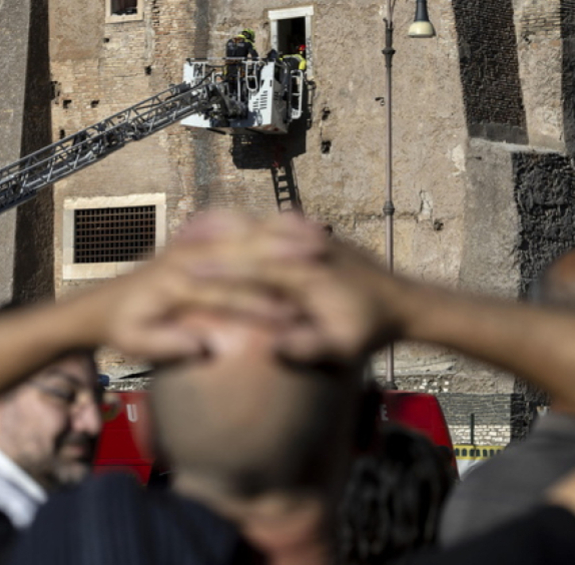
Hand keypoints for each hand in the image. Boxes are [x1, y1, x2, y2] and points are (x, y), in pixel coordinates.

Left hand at [80, 211, 326, 361]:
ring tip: (319, 237)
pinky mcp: (196, 237)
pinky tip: (295, 224)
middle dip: (283, 255)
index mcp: (175, 283)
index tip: (294, 317)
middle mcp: (185, 255)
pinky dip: (265, 224)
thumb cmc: (125, 327)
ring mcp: (191, 241)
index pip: (226, 294)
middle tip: (321, 259)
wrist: (107, 302)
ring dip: (282, 233)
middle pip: (243, 253)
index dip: (261, 307)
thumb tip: (201, 346)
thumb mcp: (138, 343)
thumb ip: (168, 345)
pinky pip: (237, 224)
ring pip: (245, 232)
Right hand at [168, 212, 410, 363]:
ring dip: (223, 234)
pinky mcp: (313, 238)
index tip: (183, 274)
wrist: (404, 302)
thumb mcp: (345, 346)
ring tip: (185, 240)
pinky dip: (245, 229)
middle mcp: (307, 249)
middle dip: (209, 249)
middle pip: (248, 243)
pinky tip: (223, 234)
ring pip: (258, 229)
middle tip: (170, 255)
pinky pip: (272, 227)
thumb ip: (309, 346)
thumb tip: (271, 347)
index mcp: (309, 274)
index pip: (253, 267)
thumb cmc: (371, 329)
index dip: (216, 271)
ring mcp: (311, 239)